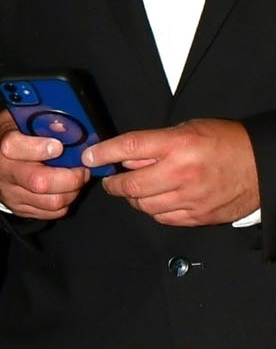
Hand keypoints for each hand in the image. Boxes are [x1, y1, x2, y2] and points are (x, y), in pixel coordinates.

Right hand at [0, 108, 89, 219]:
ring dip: (72, 191)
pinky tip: (65, 189)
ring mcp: (11, 194)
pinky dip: (65, 202)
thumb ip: (41, 121)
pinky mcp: (20, 209)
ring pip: (51, 201)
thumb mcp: (20, 120)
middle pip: (40, 182)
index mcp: (1, 145)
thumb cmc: (14, 136)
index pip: (14, 147)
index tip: (58, 146)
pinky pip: (52, 213)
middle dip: (70, 177)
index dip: (39, 147)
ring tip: (75, 178)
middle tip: (81, 168)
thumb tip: (65, 126)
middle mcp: (3, 172)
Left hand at [84, 119, 259, 225]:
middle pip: (131, 184)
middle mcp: (181, 173)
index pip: (129, 148)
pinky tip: (156, 201)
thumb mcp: (186, 129)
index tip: (89, 157)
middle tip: (110, 180)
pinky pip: (163, 218)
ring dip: (133, 198)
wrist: (262, 165)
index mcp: (178, 145)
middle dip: (113, 184)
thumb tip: (124, 158)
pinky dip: (153, 210)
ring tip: (134, 190)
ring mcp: (190, 198)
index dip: (103, 153)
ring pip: (144, 205)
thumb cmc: (224, 142)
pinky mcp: (199, 216)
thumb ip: (154, 143)